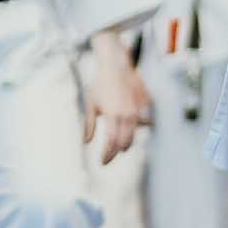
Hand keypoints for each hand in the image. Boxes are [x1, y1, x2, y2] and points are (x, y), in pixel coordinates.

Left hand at [82, 34, 150, 164]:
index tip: (102, 162)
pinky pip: (138, 127)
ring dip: (123, 146)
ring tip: (114, 149)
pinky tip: (124, 136)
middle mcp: (126, 115)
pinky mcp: (140, 108)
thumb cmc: (100, 84)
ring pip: (132, 136)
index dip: (107, 155)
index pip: (111, 142)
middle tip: (106, 158)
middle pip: (124, 143)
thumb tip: (86, 142)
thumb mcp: (91, 103)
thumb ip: (89, 124)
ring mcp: (135, 111)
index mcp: (113, 115)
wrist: (115, 66)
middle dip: (115, 153)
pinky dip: (130, 134)